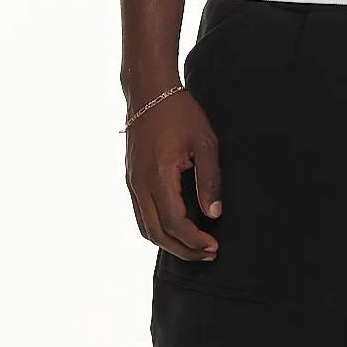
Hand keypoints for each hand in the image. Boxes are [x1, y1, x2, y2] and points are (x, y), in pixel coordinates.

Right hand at [125, 88, 222, 261]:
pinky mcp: (132, 180)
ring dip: (169, 243)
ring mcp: (132, 183)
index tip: (214, 245)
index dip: (194, 240)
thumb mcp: (205, 142)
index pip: (174, 222)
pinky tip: (178, 230)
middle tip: (209, 253)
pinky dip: (158, 230)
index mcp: (157, 176)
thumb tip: (214, 213)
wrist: (149, 92)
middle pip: (157, 233)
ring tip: (195, 247)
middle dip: (183, 249)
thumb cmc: (180, 113)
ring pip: (146, 228)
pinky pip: (141, 215)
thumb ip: (210, 179)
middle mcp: (139, 184)